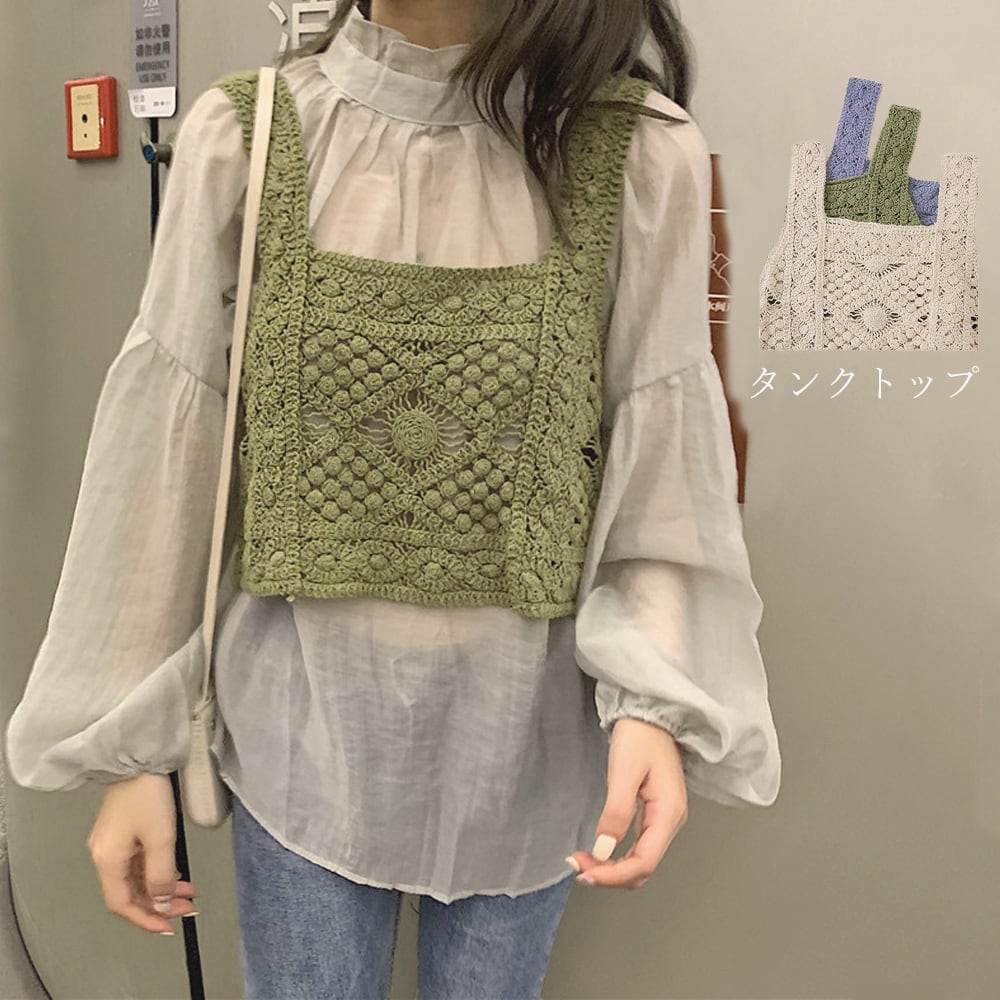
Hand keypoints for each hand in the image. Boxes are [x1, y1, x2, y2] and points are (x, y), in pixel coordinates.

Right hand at [86, 772, 199, 933]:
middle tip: (187, 908)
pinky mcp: (122, 831)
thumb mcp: (160, 838)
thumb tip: (159, 902)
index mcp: (107, 860)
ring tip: (189, 892)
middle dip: (158, 904)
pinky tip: (176, 873)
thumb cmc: (147, 795)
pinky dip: (157, 871)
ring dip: (162, 887)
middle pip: (129, 892)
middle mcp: (104, 855)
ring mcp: (112, 843)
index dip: (145, 918)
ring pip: (136, 878)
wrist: (137, 758)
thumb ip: (161, 874)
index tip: (168, 927)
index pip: (122, 904)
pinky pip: (138, 862)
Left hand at [567, 717, 687, 889]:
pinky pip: (638, 846)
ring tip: (584, 861)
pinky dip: (618, 855)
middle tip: (578, 866)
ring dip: (613, 868)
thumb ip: (616, 812)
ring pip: (640, 860)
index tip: (585, 873)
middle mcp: (670, 821)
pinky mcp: (654, 813)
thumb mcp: (624, 771)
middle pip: (643, 867)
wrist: (649, 714)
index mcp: (669, 813)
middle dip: (611, 874)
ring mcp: (663, 818)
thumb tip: (604, 850)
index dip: (614, 875)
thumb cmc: (640, 736)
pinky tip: (600, 852)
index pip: (644, 862)